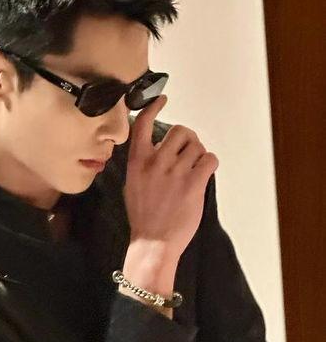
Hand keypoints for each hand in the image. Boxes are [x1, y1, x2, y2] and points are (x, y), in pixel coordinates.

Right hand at [124, 94, 218, 257]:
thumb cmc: (143, 216)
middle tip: (189, 152)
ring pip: (197, 146)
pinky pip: (209, 159)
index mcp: (137, 161)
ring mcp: (175, 173)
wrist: (153, 242)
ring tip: (194, 171)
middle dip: (189, 140)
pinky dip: (209, 165)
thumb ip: (142, 162)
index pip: (143, 124)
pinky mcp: (193, 184)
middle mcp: (155, 163)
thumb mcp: (132, 184)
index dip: (154, 107)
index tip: (162, 99)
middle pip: (181, 131)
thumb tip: (156, 147)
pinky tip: (202, 176)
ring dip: (199, 155)